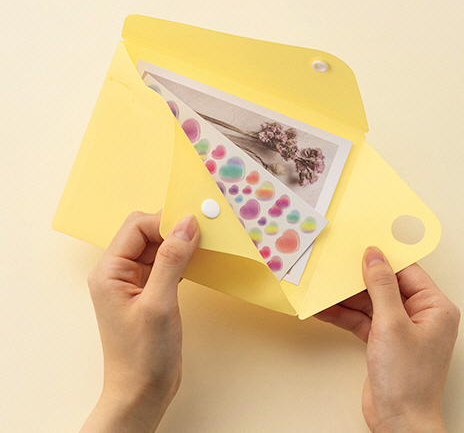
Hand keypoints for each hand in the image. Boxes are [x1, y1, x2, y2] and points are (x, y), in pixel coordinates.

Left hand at [81, 211, 199, 432]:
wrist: (142, 393)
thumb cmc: (143, 355)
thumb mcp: (159, 303)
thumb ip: (172, 259)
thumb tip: (187, 224)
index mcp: (109, 271)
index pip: (136, 227)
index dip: (165, 221)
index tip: (195, 224)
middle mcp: (118, 273)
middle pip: (146, 233)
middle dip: (173, 229)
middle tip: (202, 232)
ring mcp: (133, 282)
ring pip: (157, 247)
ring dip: (179, 244)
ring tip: (203, 245)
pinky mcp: (149, 292)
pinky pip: (165, 263)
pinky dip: (181, 259)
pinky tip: (197, 262)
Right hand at [315, 247, 459, 432]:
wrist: (398, 422)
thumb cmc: (407, 379)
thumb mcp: (391, 324)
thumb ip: (381, 286)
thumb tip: (374, 256)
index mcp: (434, 307)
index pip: (406, 272)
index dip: (382, 259)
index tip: (359, 247)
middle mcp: (419, 315)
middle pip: (385, 286)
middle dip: (358, 279)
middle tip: (335, 266)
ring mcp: (400, 328)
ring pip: (369, 302)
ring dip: (345, 298)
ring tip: (323, 287)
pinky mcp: (383, 340)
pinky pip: (361, 319)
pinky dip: (343, 315)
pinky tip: (324, 309)